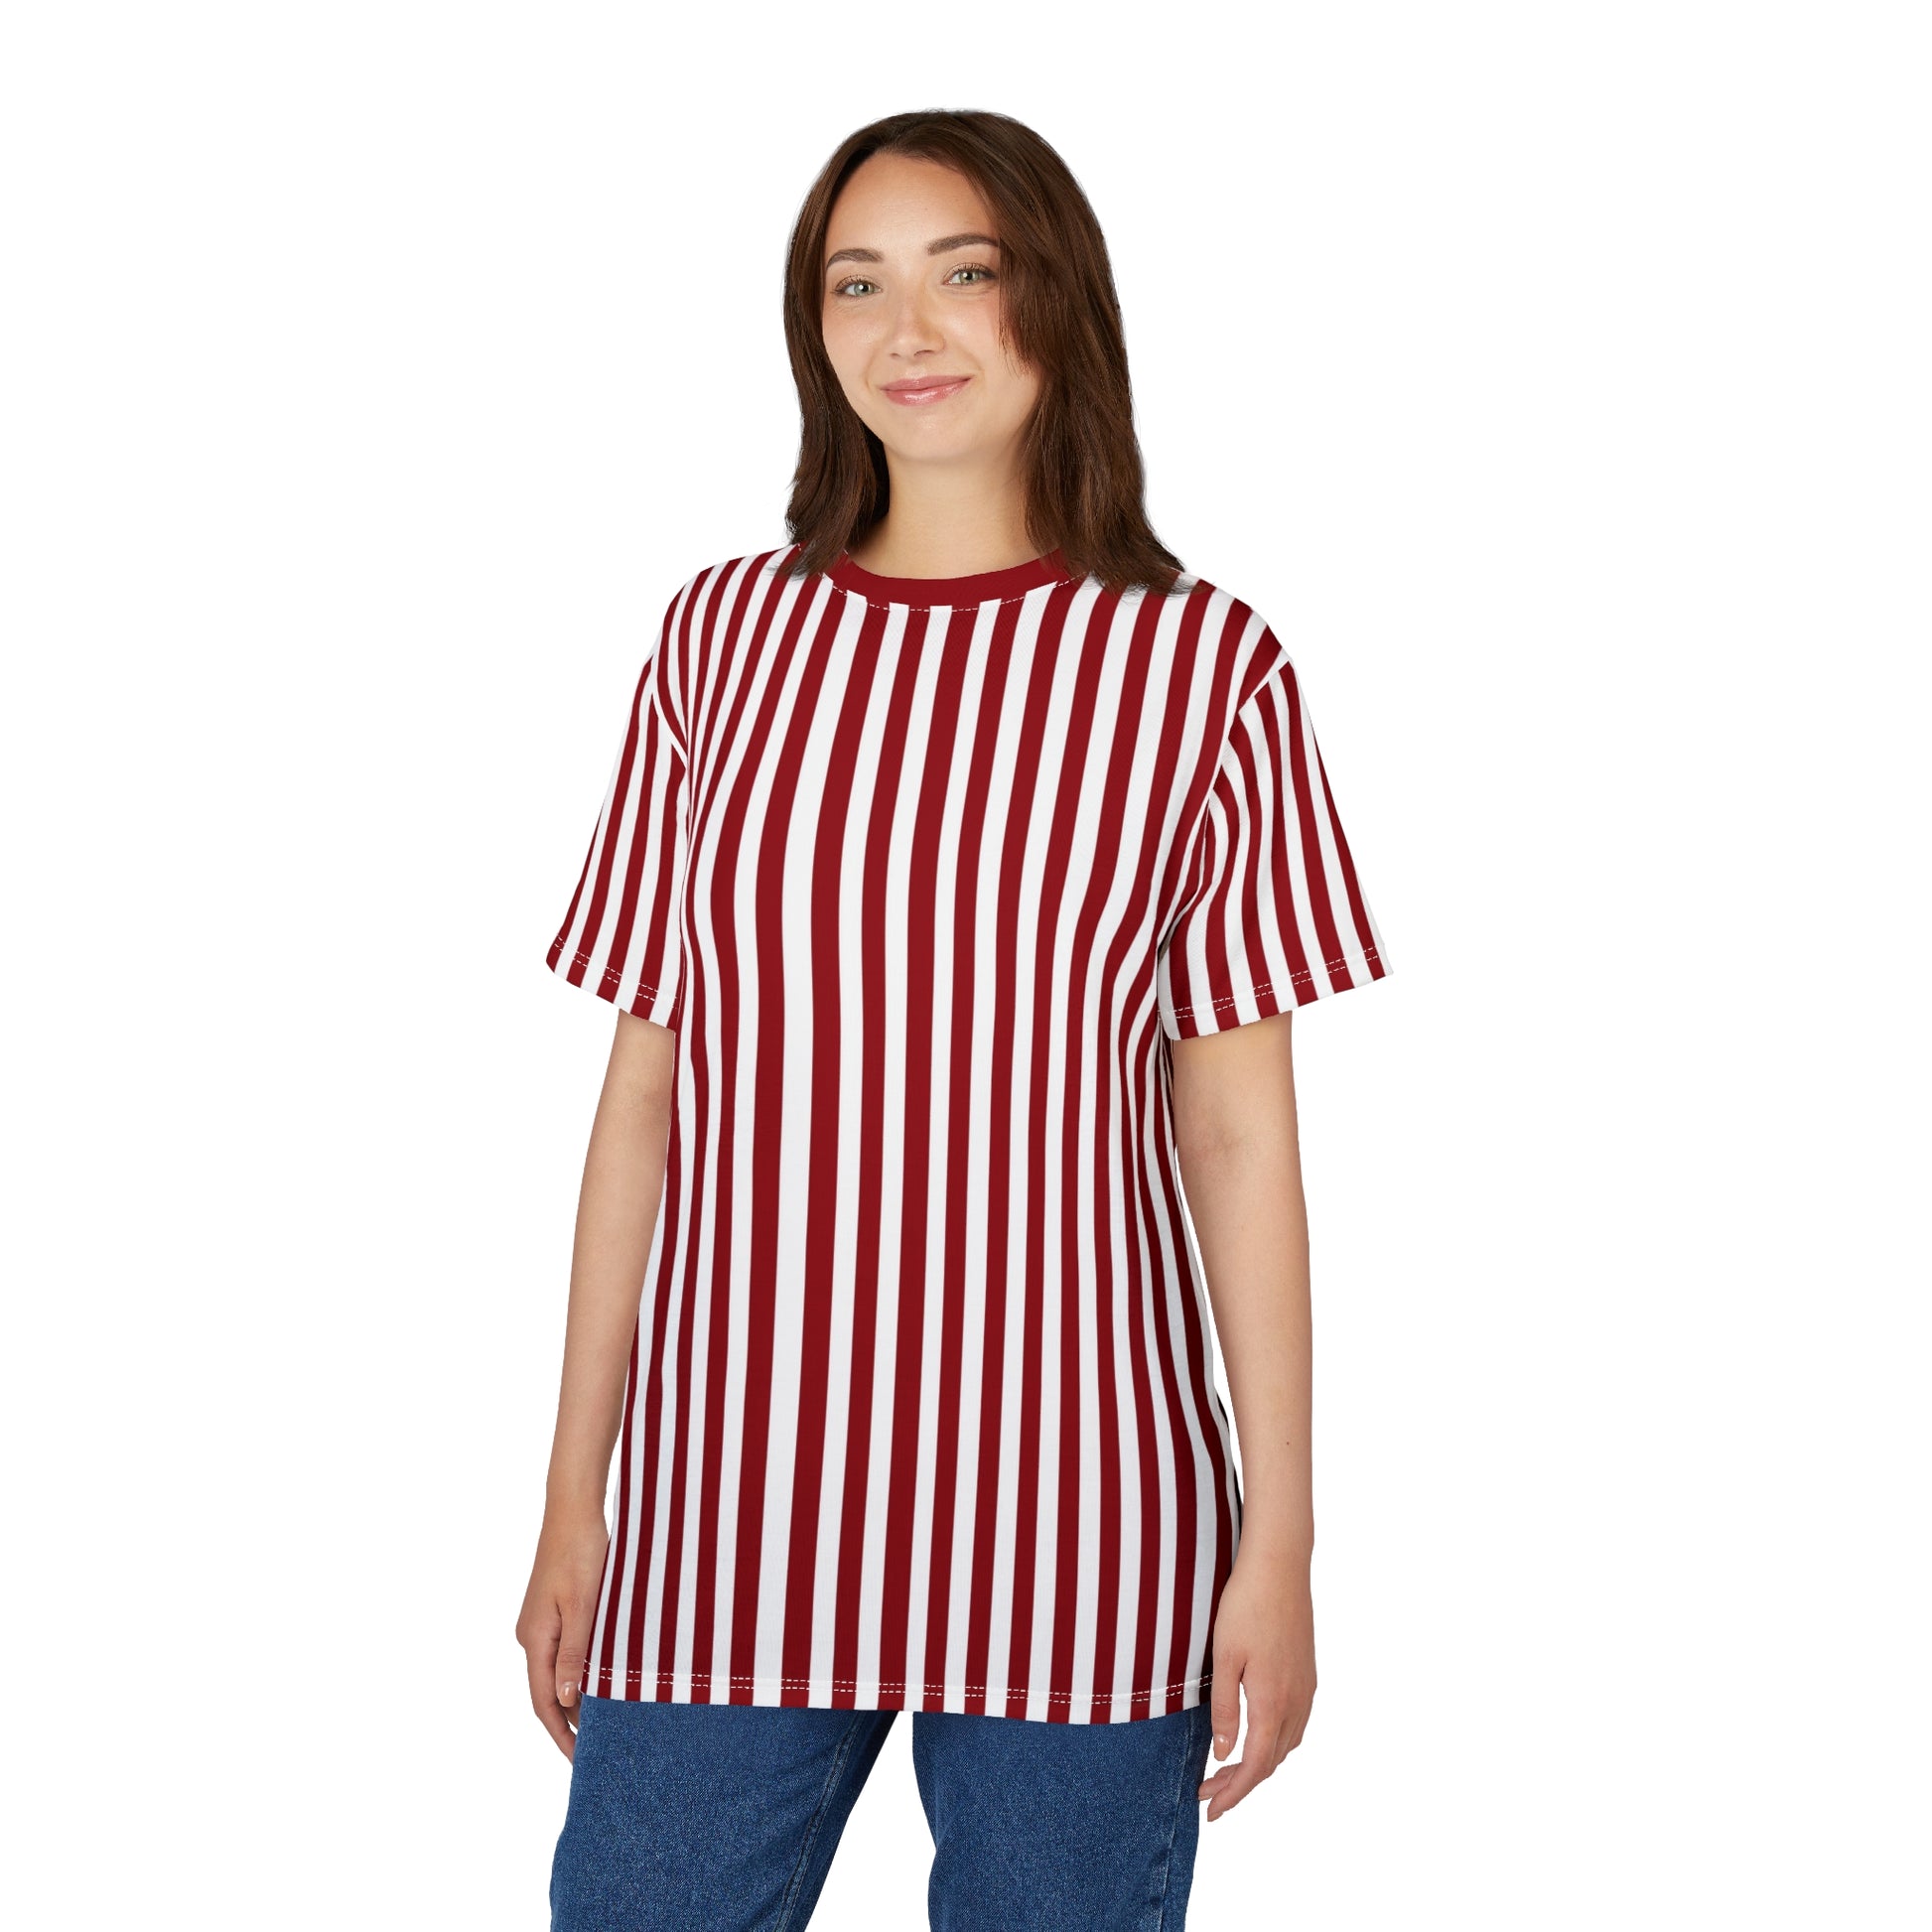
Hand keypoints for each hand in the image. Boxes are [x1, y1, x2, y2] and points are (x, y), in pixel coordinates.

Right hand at [515, 1502, 608, 1759]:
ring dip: (575, 1700)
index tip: (579, 1763)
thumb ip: (574, 1654)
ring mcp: (540, 1623)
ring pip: (556, 1673)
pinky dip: (579, 1674)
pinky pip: (563, 1653)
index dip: (560, 1735)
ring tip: (604, 1726)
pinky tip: (601, 1682)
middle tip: (596, 1753)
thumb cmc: (581, 1552)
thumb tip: (564, 1702)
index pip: (542, 1702)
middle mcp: (531, 1635)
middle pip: (546, 1693)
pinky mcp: (553, 1610)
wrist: (574, 1509)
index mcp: (534, 1639)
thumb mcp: (583, 1606)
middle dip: (568, 1725)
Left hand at [1197, 1545, 1314, 1820]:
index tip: (1212, 1810)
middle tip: (1208, 1793)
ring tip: (1227, 1770)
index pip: (1254, 1766)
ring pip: (1286, 1745)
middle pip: (1271, 1761)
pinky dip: (1274, 1742)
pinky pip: (1294, 1724)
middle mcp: (1296, 1702)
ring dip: (1259, 1764)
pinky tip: (1256, 1735)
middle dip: (1240, 1784)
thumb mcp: (1224, 1657)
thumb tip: (1223, 1753)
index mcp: (1272, 1702)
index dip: (1233, 1793)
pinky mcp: (1307, 1674)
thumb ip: (1224, 1709)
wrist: (1280, 1566)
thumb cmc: (1246, 1606)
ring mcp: (1306, 1688)